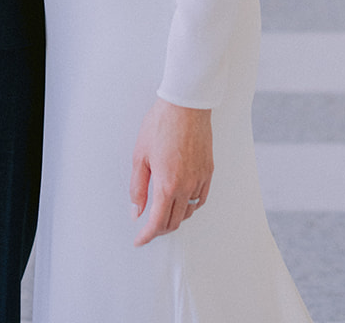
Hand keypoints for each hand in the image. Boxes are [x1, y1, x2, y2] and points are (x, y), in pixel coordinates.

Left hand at [129, 97, 213, 245]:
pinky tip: (183, 200)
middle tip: (148, 227)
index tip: (140, 240)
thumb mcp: (140, 155)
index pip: (157, 223)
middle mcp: (186, 186)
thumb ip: (137, 187)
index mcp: (167, 185)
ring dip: (175, 217)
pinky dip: (191, 205)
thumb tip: (136, 210)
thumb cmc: (161, 124)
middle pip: (174, 222)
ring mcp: (200, 179)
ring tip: (163, 212)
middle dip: (160, 229)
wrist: (185, 105)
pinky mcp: (208, 171)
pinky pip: (200, 198)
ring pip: (188, 212)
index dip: (147, 236)